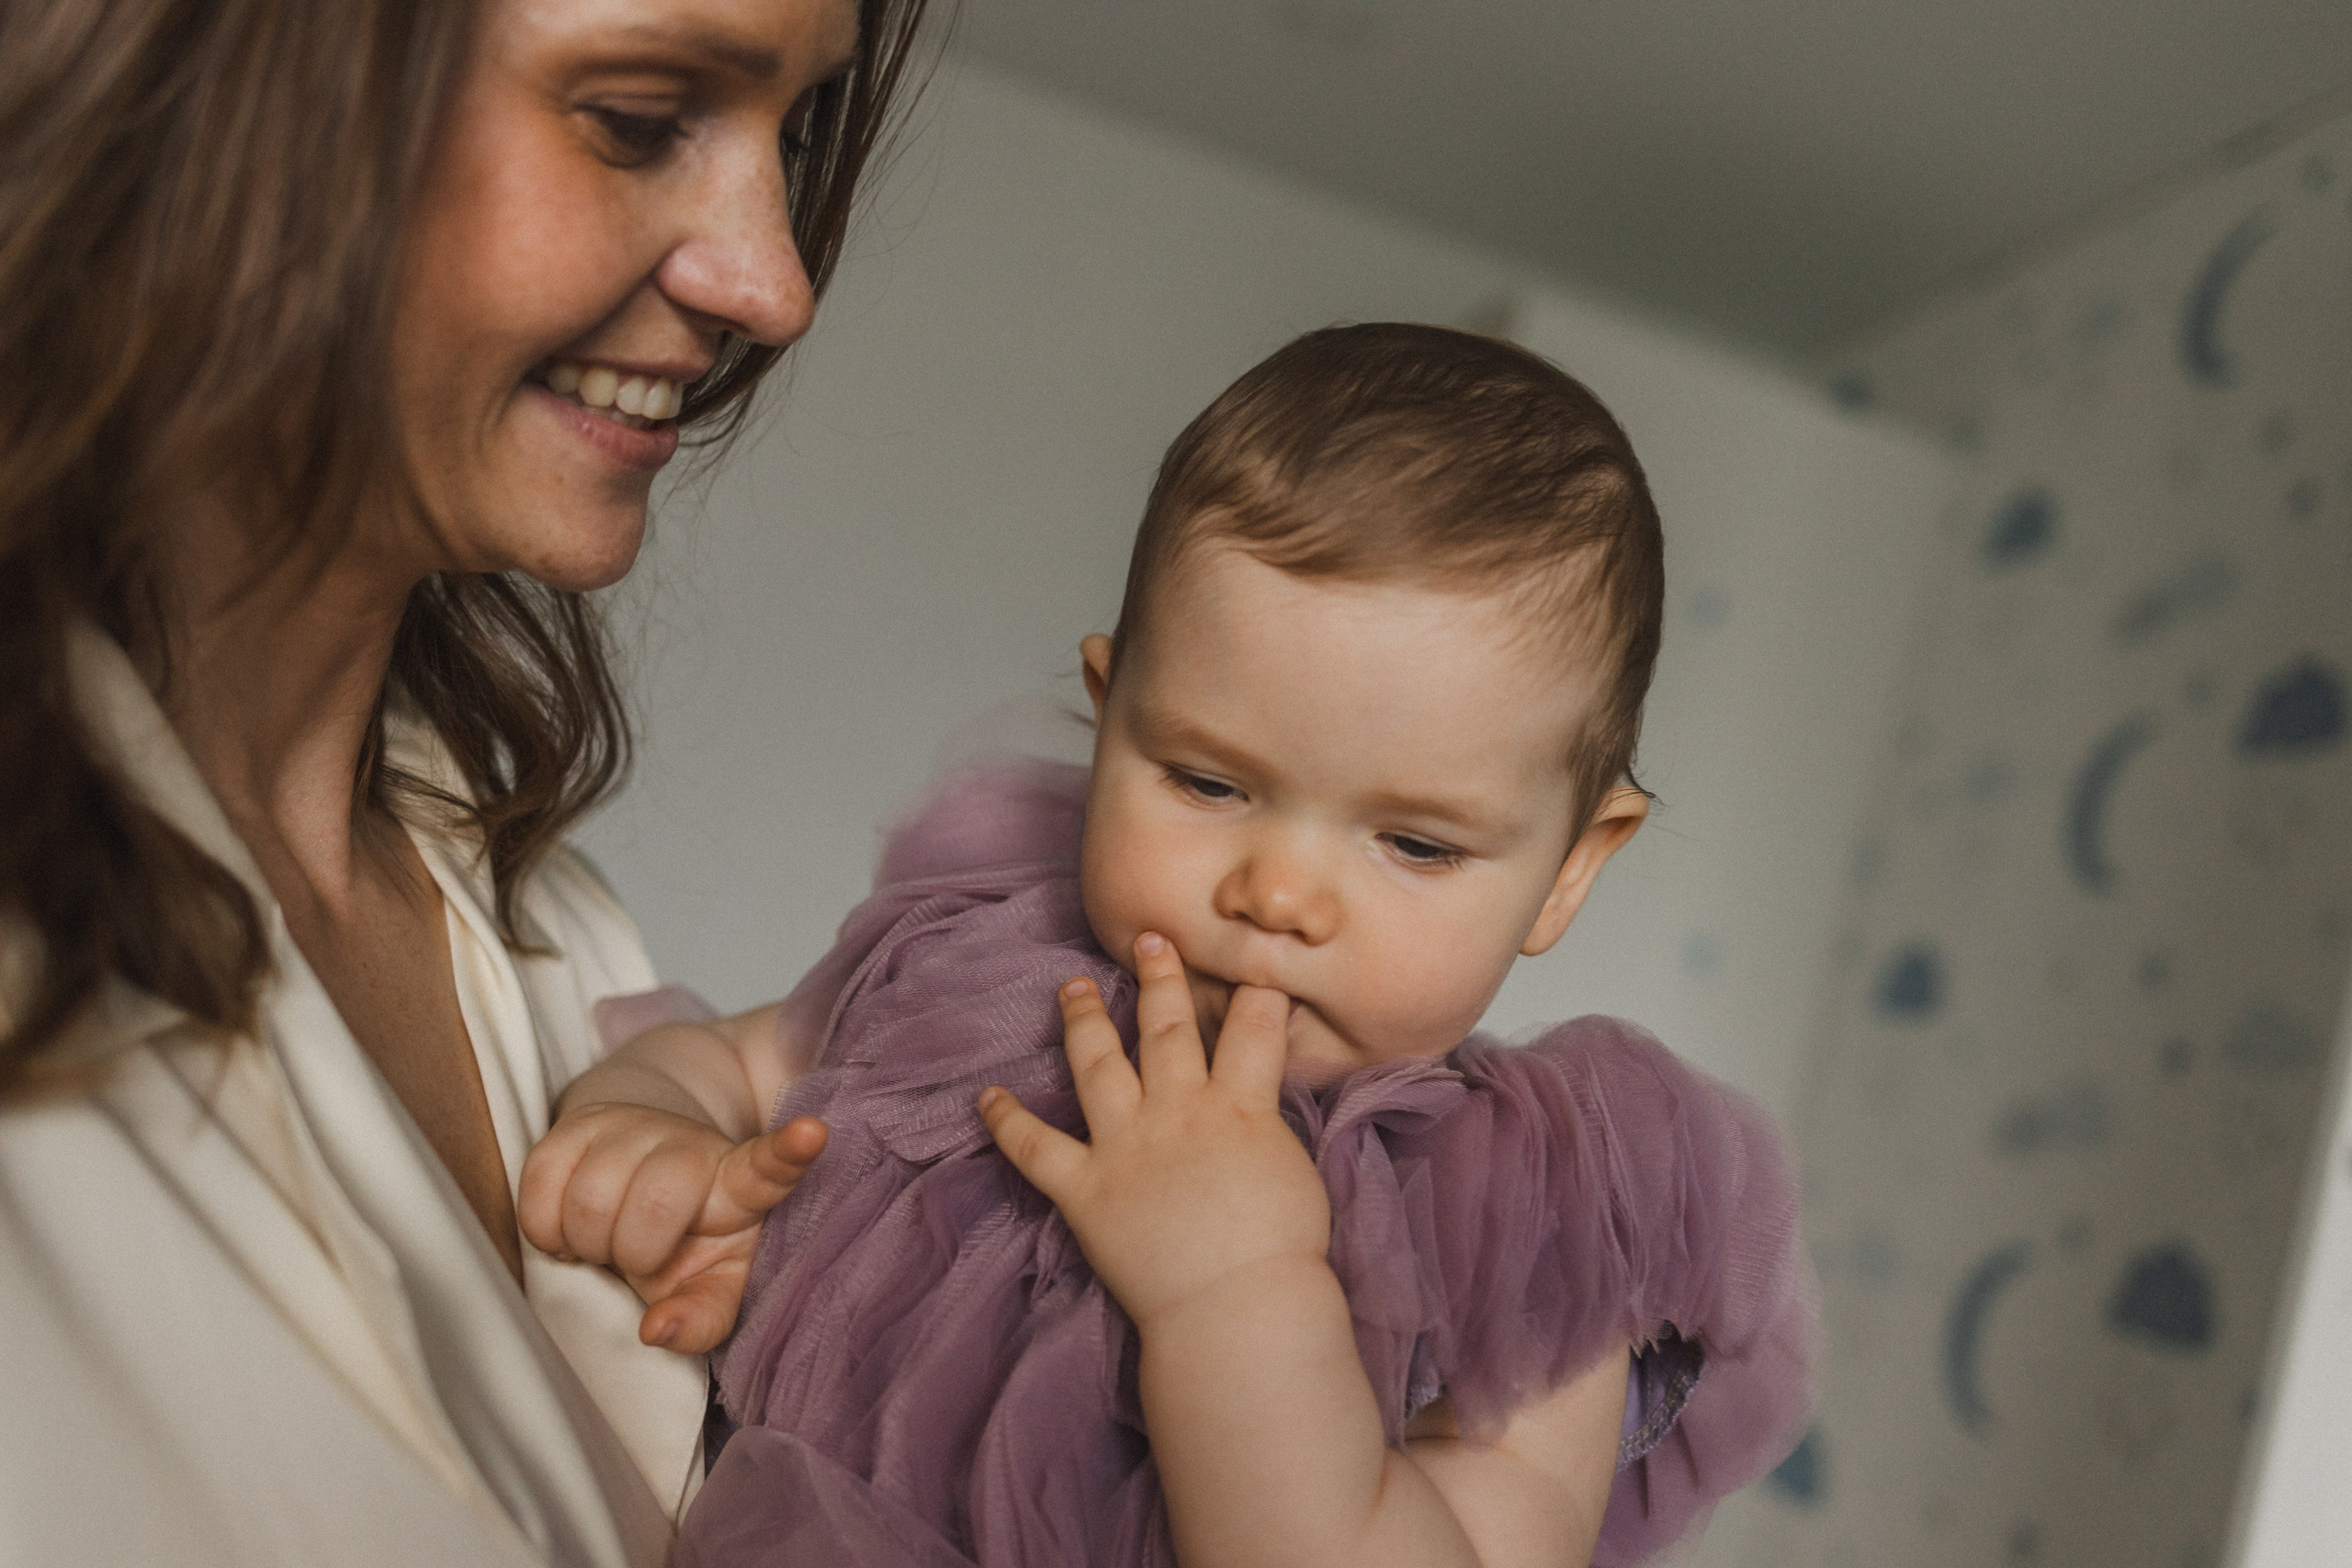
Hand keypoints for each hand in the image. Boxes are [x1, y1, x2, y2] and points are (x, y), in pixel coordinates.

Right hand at [518, 1104, 826, 1351]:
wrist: (631, 1176)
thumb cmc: (683, 1243)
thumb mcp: (707, 1284)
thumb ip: (699, 1319)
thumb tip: (657, 1331)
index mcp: (740, 1187)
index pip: (769, 1167)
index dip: (788, 1152)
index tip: (812, 1134)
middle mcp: (690, 1146)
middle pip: (654, 1205)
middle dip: (634, 1252)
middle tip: (636, 1258)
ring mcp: (634, 1126)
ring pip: (591, 1199)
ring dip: (586, 1242)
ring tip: (604, 1242)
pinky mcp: (577, 1122)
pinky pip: (540, 1188)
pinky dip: (545, 1228)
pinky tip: (569, 1227)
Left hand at [976, 931, 1331, 1330]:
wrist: (1236, 1307)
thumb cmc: (1281, 1252)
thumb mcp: (1294, 1171)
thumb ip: (1266, 1127)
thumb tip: (1253, 1108)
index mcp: (1238, 1106)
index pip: (1252, 1026)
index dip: (1253, 988)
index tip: (1247, 957)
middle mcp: (1176, 1111)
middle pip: (1166, 1027)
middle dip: (1158, 977)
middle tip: (1149, 940)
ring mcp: (1124, 1146)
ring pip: (1097, 1064)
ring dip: (1084, 1020)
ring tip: (1072, 988)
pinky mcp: (1084, 1189)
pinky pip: (1034, 1148)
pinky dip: (1006, 1120)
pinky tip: (985, 1096)